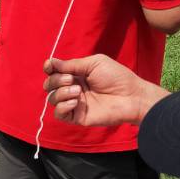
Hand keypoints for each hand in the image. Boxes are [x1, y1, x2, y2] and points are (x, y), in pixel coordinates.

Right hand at [43, 54, 166, 126]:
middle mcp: (73, 88)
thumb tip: (51, 62)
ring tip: (77, 91)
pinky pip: (59, 114)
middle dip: (55, 80)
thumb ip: (72, 64)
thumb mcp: (94, 63)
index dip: (49, 68)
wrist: (130, 96)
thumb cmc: (116, 77)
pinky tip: (76, 102)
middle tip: (71, 79)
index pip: (54, 72)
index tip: (49, 66)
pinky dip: (63, 106)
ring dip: (61, 93)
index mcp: (76, 74)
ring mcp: (74, 103)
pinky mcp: (76, 116)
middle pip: (50, 85)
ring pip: (52, 99)